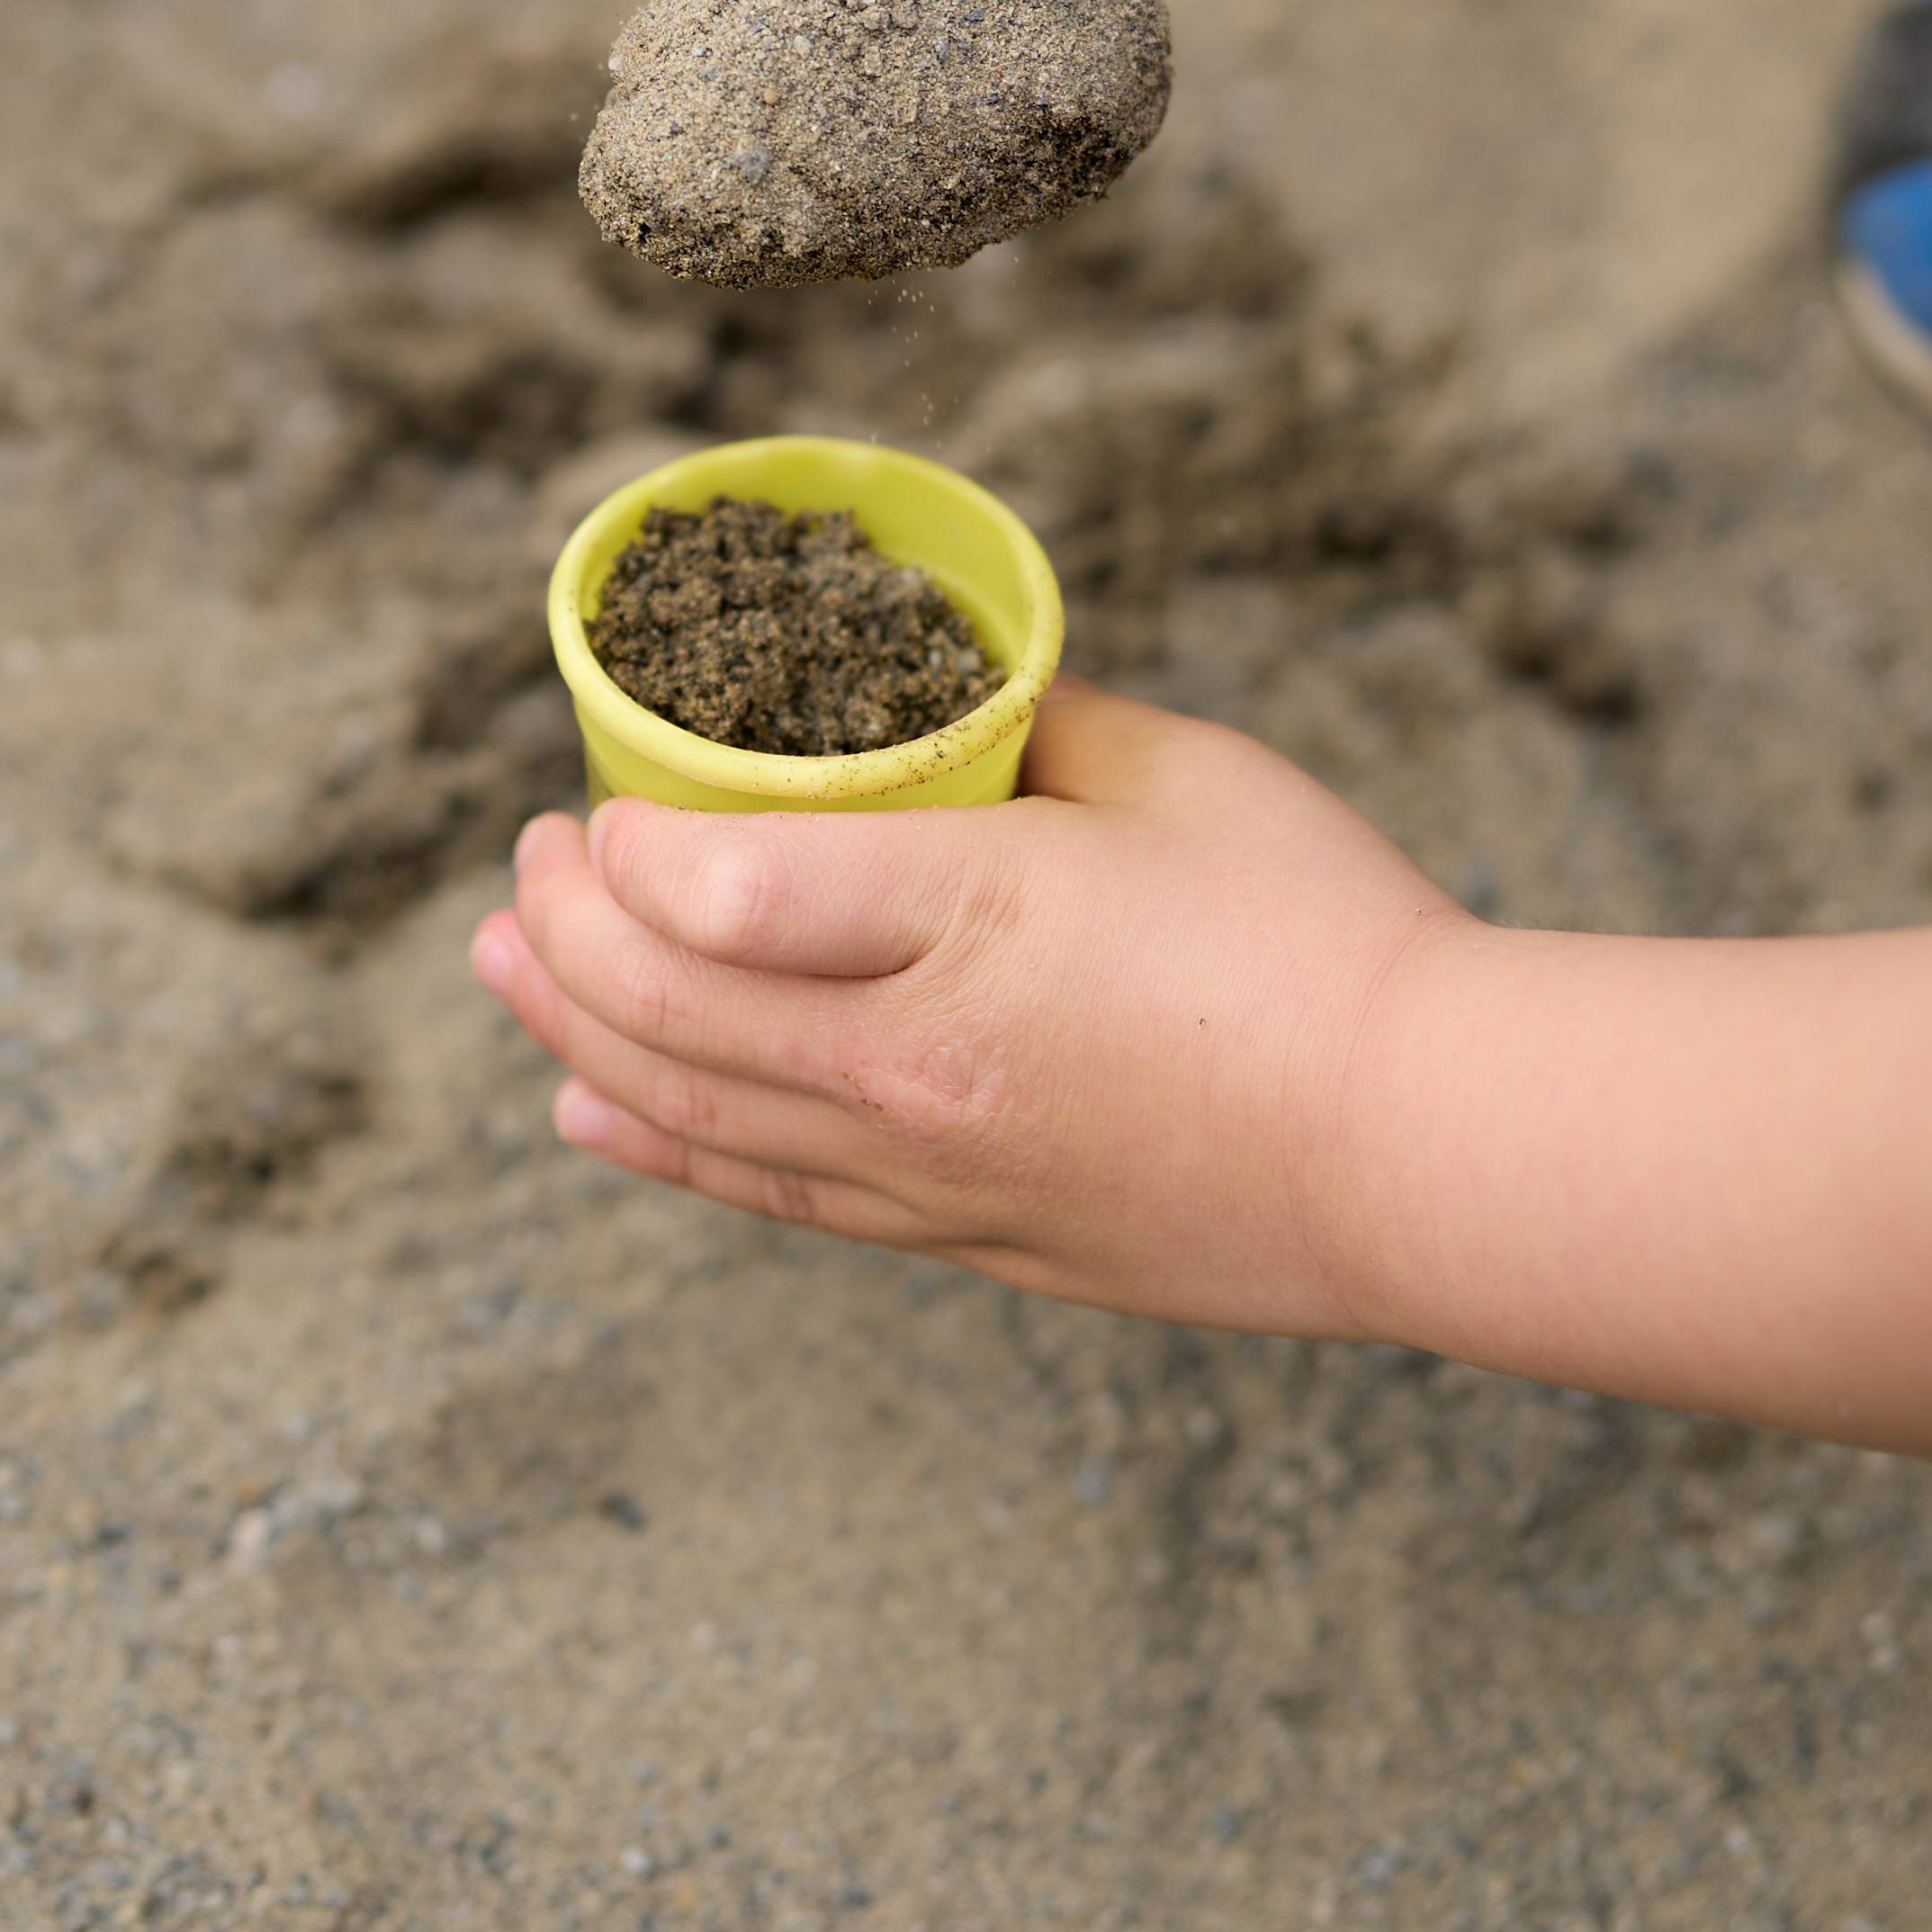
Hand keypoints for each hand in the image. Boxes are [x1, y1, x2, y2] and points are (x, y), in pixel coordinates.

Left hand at [468, 685, 1476, 1337]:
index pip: (717, 889)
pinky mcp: (967, 1239)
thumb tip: (955, 691)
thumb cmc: (1330, 938)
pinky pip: (766, 1196)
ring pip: (689, 1107)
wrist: (1429, 1152)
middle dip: (562, 925)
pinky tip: (587, 1111)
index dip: (623, 845)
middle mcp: (916, 1063)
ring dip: (570, 1028)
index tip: (600, 798)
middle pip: (665, 1004)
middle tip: (528, 859)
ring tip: (503, 967)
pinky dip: (656, 1147)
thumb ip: (1044, 726)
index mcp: (970, 919)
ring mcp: (931, 1169)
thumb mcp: (1181, 775)